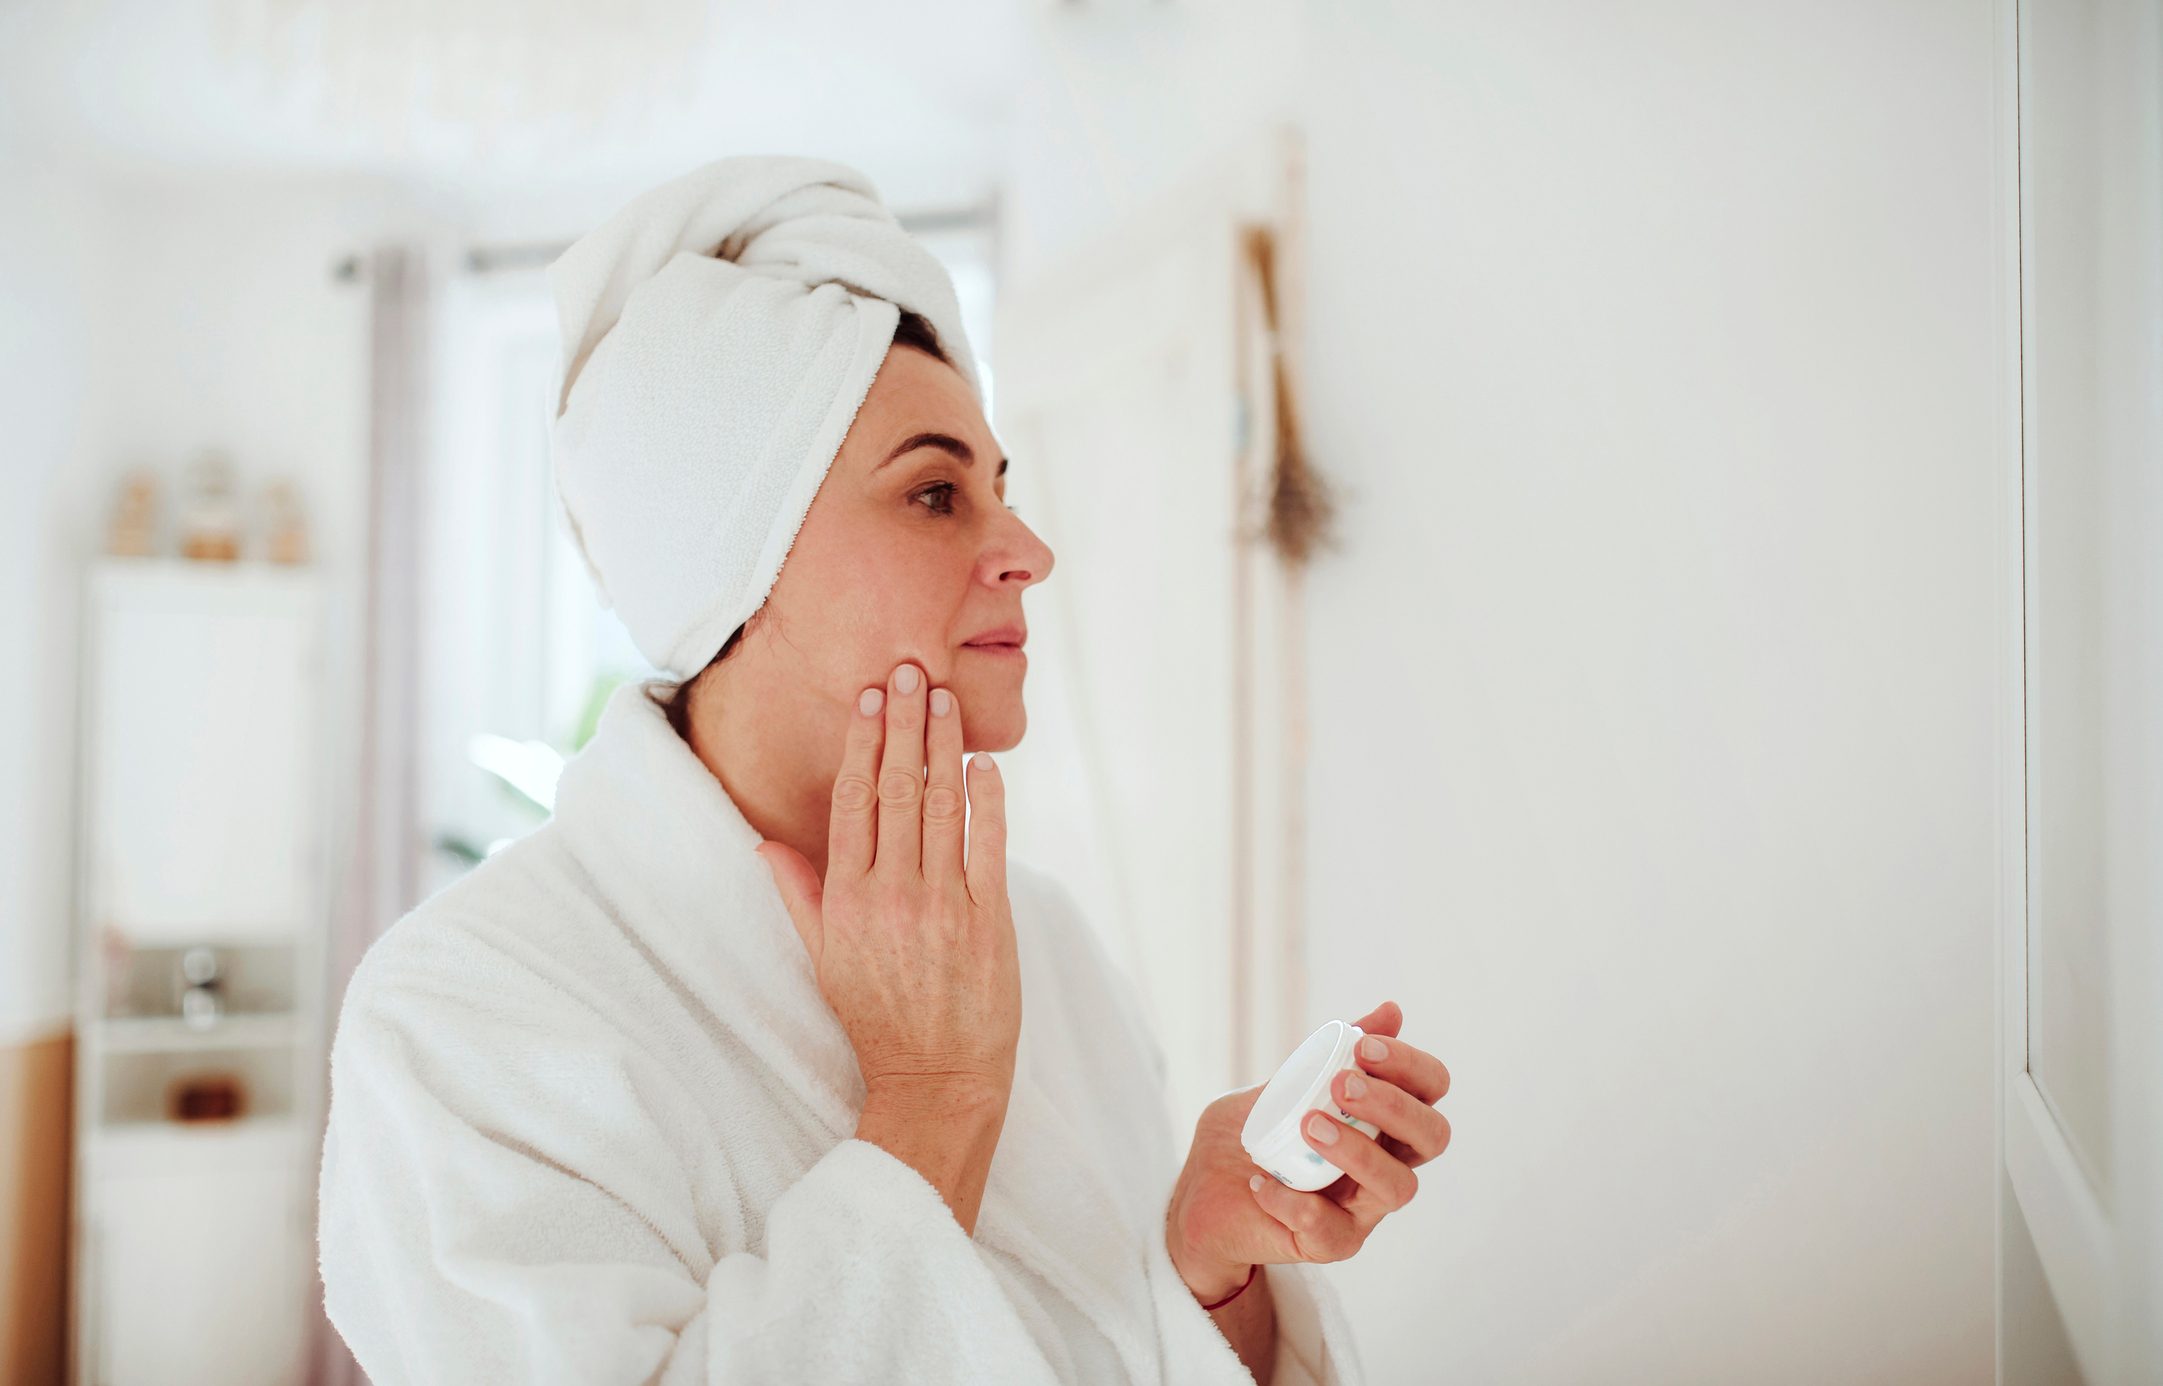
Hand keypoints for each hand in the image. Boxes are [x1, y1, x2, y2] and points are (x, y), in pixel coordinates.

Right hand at [757, 661, 1021, 1108]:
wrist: (936, 1079)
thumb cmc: (878, 1018)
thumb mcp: (824, 959)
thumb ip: (799, 895)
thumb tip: (762, 845)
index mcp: (848, 900)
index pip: (854, 802)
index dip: (863, 743)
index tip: (871, 698)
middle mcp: (892, 895)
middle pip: (897, 790)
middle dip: (904, 725)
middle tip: (910, 671)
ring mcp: (943, 905)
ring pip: (942, 807)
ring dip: (944, 746)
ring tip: (945, 699)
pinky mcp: (989, 920)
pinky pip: (988, 845)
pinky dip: (988, 799)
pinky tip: (984, 763)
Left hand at [1164, 1000, 1450, 1299]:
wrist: (1203, 1194)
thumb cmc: (1254, 1132)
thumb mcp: (1285, 1083)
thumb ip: (1331, 1054)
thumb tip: (1391, 1009)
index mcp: (1384, 1120)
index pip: (1429, 1089)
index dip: (1409, 1065)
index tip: (1362, 1046)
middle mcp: (1387, 1163)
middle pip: (1432, 1136)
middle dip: (1395, 1105)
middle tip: (1343, 1084)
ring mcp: (1363, 1208)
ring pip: (1397, 1187)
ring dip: (1358, 1150)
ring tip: (1308, 1126)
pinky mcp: (1330, 1244)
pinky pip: (1329, 1229)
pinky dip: (1293, 1200)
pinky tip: (1260, 1180)